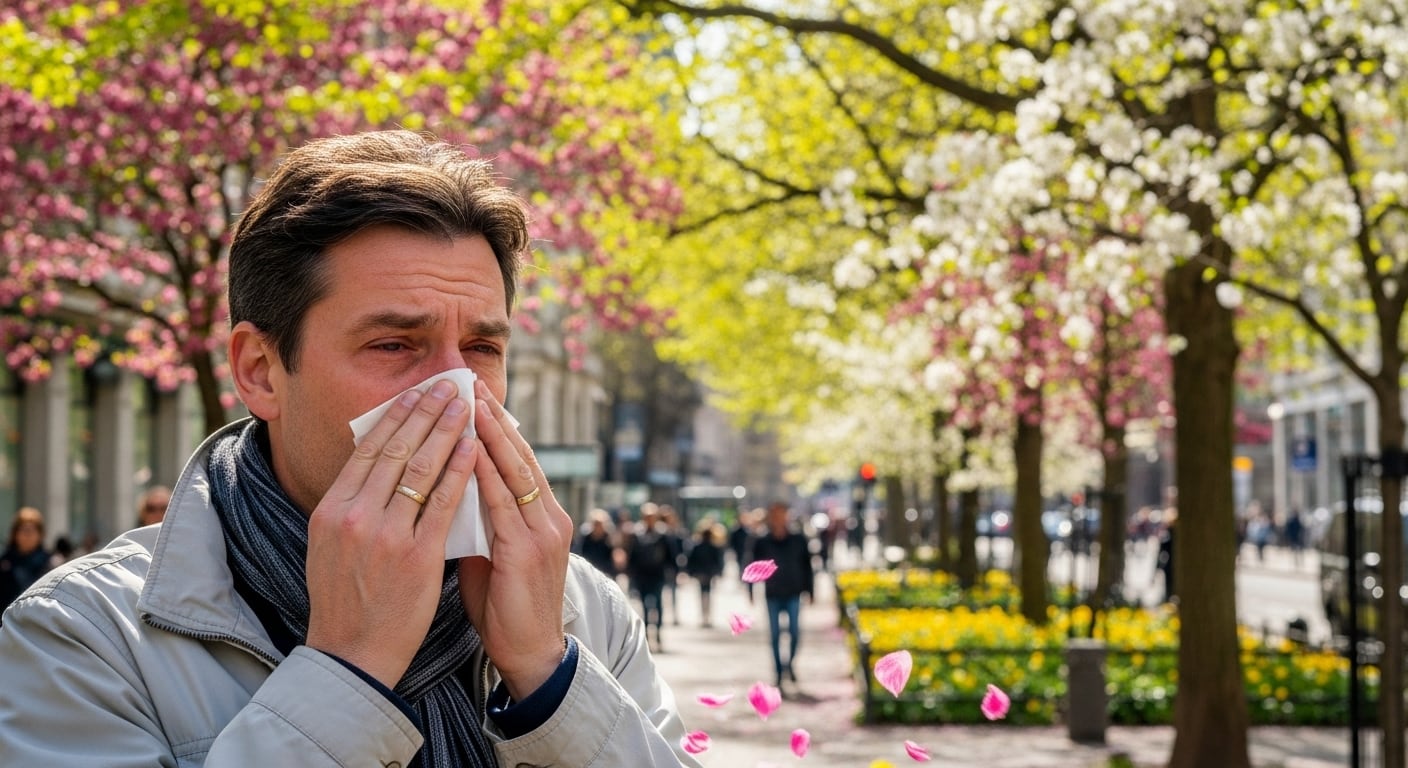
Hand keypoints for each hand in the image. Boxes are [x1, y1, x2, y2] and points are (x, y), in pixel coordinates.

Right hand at [305, 380, 474, 688]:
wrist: (352, 653)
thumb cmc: (345, 598)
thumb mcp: (330, 543)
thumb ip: (350, 504)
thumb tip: (373, 462)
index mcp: (331, 510)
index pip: (368, 450)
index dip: (396, 417)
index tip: (416, 392)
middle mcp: (355, 516)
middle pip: (395, 450)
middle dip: (425, 412)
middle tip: (447, 385)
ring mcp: (385, 534)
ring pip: (421, 469)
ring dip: (446, 430)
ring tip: (466, 405)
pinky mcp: (417, 555)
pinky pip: (444, 502)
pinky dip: (460, 470)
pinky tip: (474, 448)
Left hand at [459, 379, 574, 699]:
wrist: (530, 654)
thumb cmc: (506, 608)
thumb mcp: (493, 555)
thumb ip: (480, 522)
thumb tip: (449, 492)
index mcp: (543, 518)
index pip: (520, 462)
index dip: (500, 429)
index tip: (477, 398)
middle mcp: (549, 518)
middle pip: (521, 456)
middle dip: (496, 420)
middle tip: (472, 386)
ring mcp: (543, 532)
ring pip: (514, 472)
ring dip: (491, 436)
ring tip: (470, 404)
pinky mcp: (528, 550)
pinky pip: (503, 502)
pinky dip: (486, 473)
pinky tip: (469, 450)